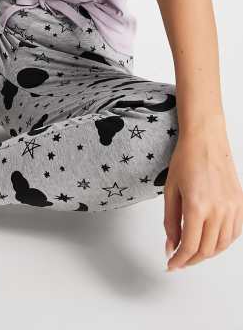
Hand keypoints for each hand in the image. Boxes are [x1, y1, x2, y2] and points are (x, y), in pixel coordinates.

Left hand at [163, 115, 242, 269]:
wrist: (205, 140)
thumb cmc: (185, 159)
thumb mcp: (170, 190)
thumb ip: (170, 222)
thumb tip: (170, 246)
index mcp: (197, 206)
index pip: (190, 246)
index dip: (180, 260)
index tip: (172, 265)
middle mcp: (218, 210)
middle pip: (207, 250)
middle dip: (191, 260)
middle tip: (179, 260)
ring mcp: (232, 208)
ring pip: (222, 245)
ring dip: (207, 254)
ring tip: (193, 252)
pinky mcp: (240, 204)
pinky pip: (234, 233)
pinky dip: (222, 243)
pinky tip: (211, 240)